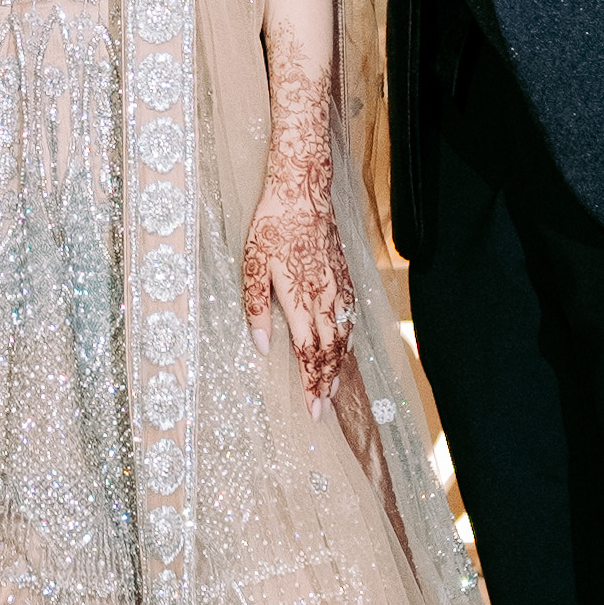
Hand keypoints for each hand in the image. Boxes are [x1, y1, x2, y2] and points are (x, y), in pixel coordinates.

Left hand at [242, 42, 355, 414]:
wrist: (303, 194)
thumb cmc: (272, 229)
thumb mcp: (252, 268)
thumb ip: (256, 310)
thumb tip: (263, 346)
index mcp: (300, 302)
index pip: (310, 354)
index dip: (312, 385)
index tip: (312, 410)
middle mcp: (324, 300)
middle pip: (330, 352)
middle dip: (326, 384)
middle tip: (323, 410)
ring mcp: (338, 288)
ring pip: (343, 336)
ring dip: (339, 365)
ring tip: (333, 387)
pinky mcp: (344, 276)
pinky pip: (351, 316)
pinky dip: (349, 339)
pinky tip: (347, 345)